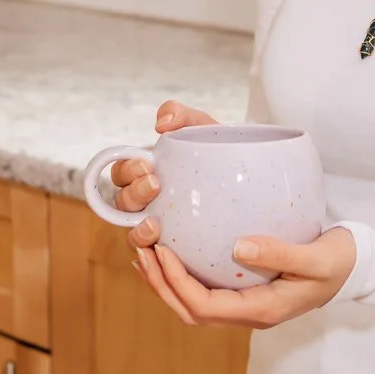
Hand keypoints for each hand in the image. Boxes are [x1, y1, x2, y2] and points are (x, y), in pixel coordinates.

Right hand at [109, 100, 217, 250]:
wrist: (253, 182)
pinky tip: (163, 248)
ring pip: (133, 234)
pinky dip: (153, 255)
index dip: (126, 170)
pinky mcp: (177, 249)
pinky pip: (156, 258)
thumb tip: (160, 124)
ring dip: (138, 230)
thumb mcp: (204, 128)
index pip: (121, 174)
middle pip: (122, 204)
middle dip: (133, 194)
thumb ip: (182, 115)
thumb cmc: (221, 153)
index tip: (147, 163)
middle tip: (156, 184)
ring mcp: (160, 227)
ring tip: (156, 223)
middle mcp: (147, 202)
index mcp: (146, 173)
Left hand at [132, 228, 356, 329]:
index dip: (177, 284)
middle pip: (191, 311)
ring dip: (165, 281)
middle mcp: (249, 314)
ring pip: (193, 304)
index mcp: (263, 310)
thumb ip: (280, 252)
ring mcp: (245, 305)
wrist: (354, 267)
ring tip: (144, 252)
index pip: (206, 306)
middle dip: (160, 284)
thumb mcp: (316, 256)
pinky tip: (168, 253)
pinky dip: (179, 276)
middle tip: (141, 250)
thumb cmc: (338, 261)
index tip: (161, 252)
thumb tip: (240, 246)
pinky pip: (203, 291)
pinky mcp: (245, 292)